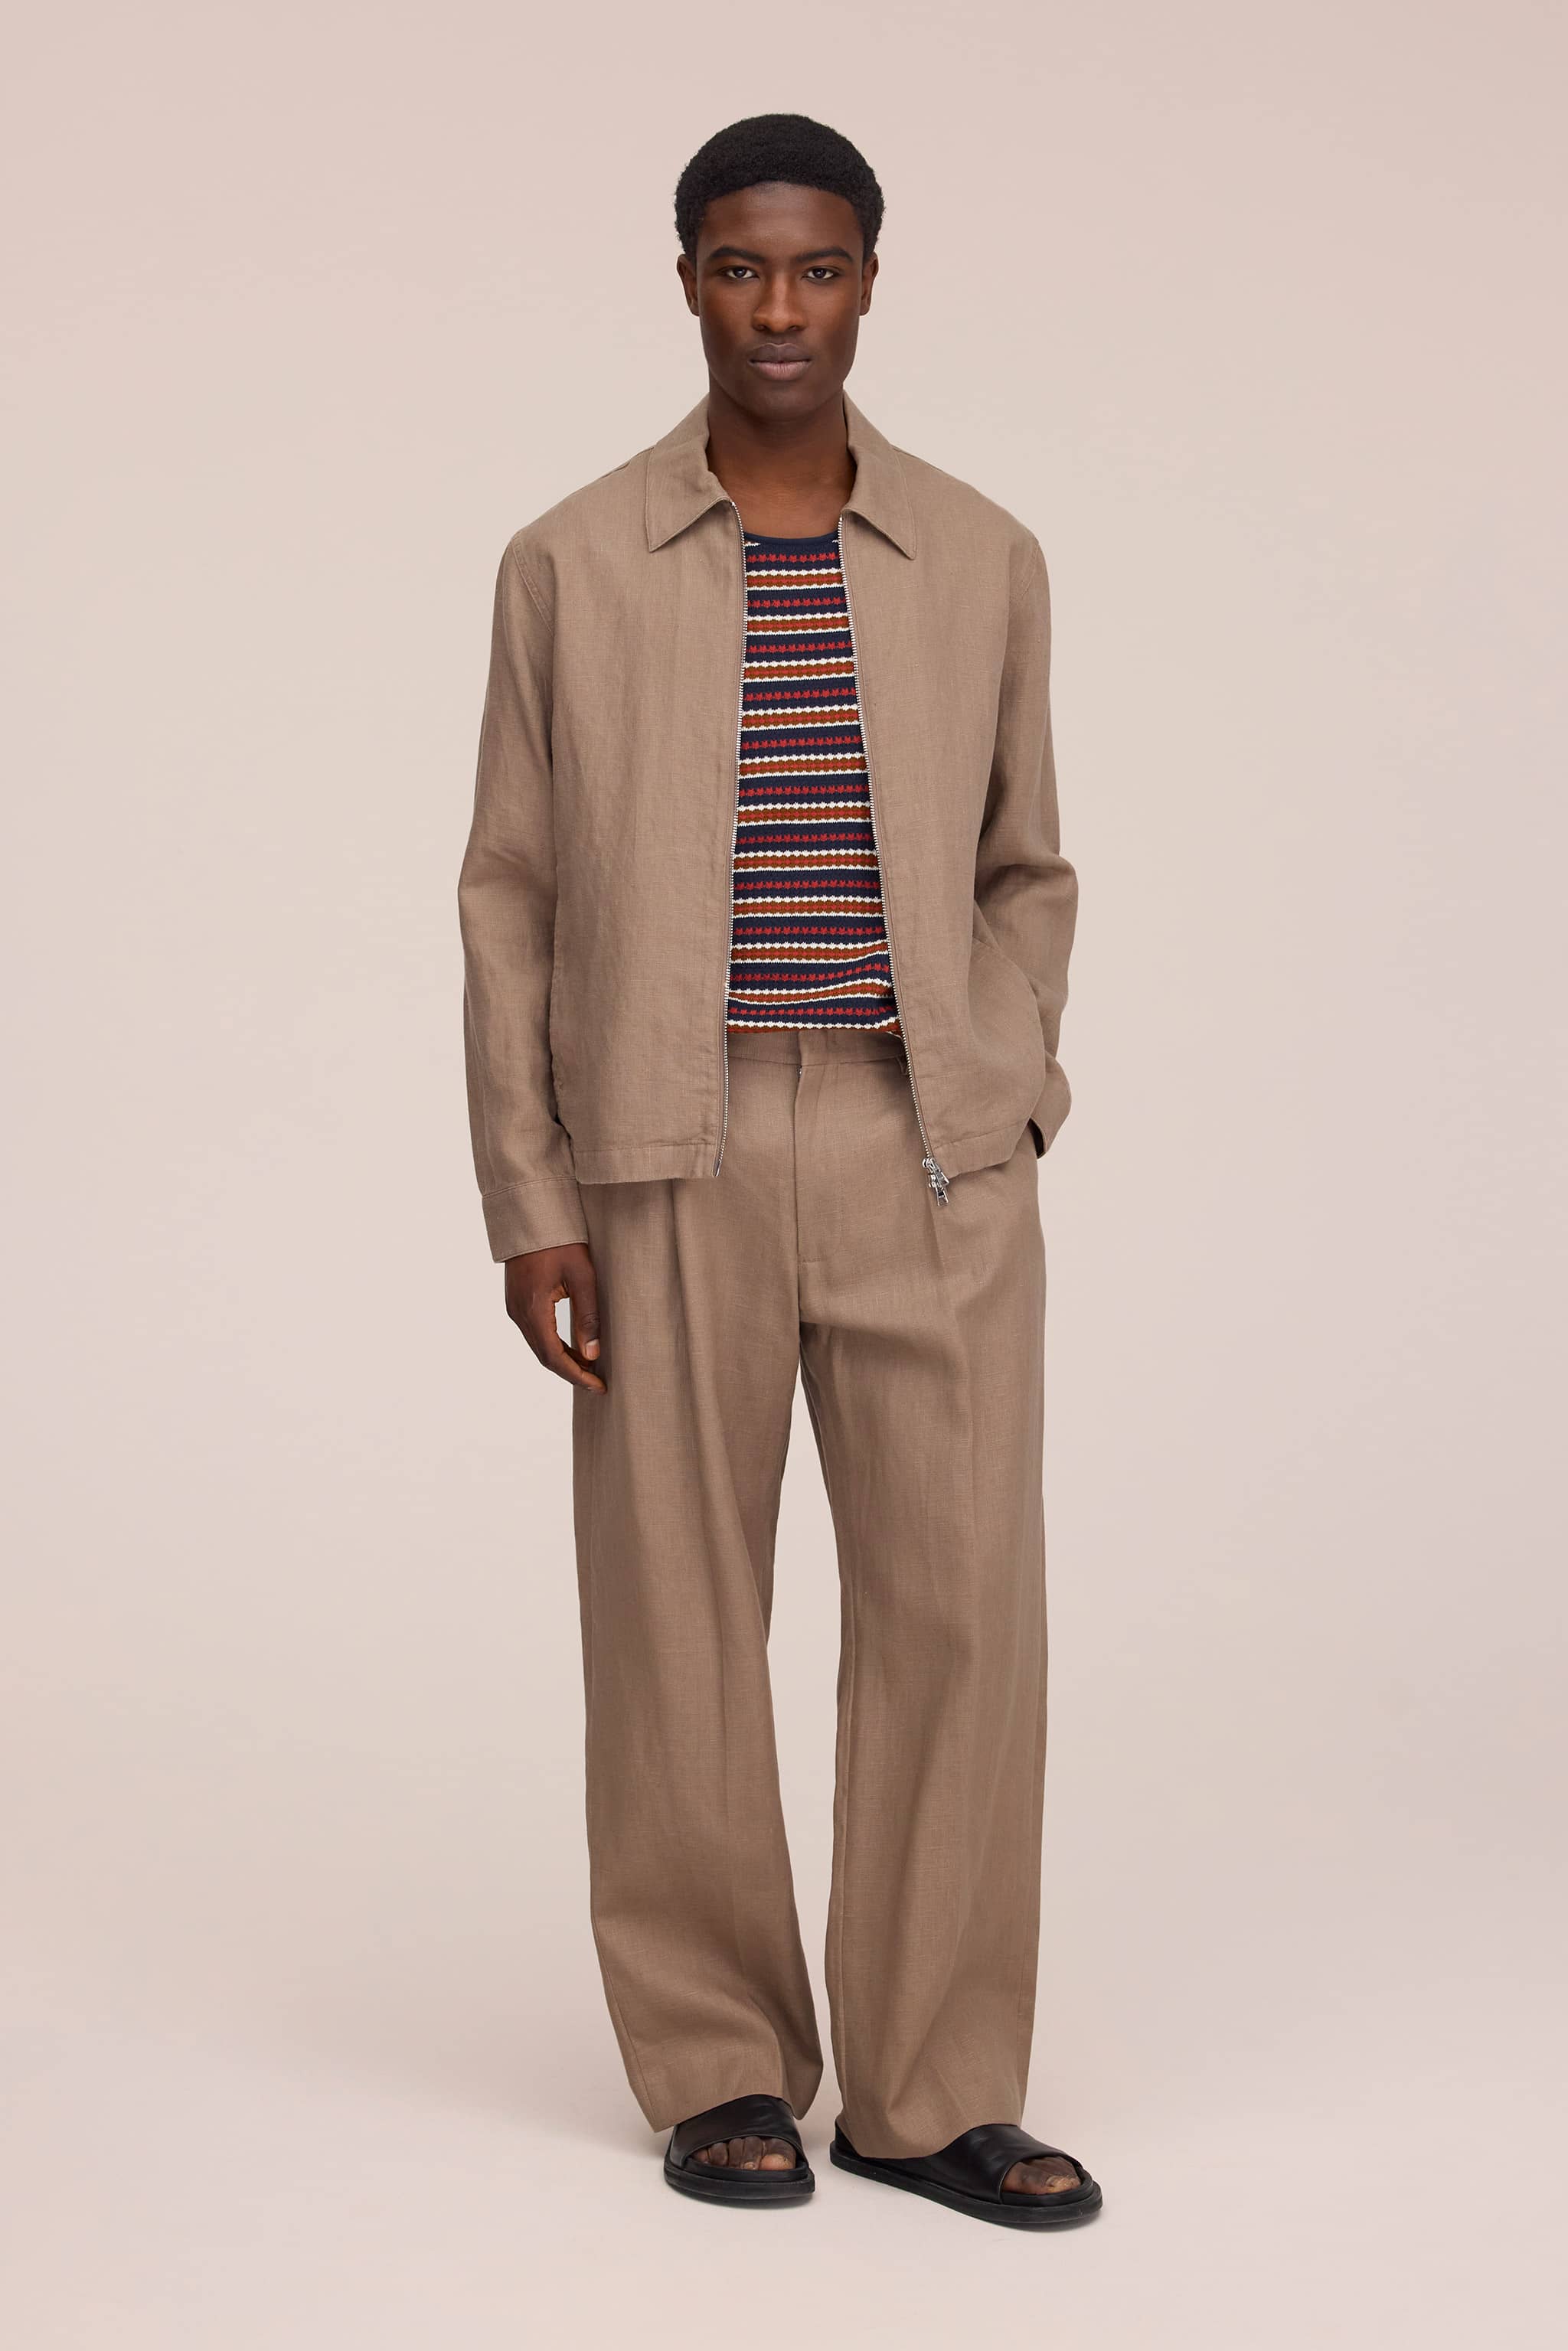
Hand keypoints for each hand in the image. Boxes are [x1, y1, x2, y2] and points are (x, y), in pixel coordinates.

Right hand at [503, 1242, 605, 1392]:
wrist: (532, 1216)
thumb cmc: (561, 1242)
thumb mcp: (582, 1277)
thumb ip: (588, 1317)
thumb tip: (593, 1355)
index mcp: (532, 1309)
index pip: (554, 1356)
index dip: (576, 1376)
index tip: (598, 1387)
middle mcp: (518, 1313)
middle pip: (544, 1356)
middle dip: (571, 1372)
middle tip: (597, 1384)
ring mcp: (514, 1308)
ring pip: (538, 1346)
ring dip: (563, 1360)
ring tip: (590, 1369)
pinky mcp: (517, 1301)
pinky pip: (535, 1333)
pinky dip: (554, 1345)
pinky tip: (573, 1348)